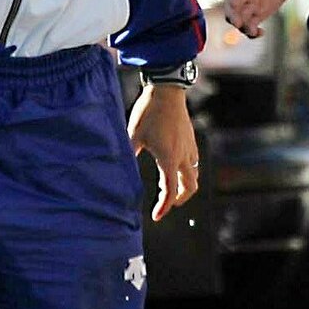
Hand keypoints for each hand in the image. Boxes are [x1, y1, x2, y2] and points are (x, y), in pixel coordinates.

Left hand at [128, 83, 199, 221]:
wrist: (167, 91)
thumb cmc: (149, 113)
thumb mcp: (133, 135)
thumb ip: (127, 154)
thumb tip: (115, 172)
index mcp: (169, 159)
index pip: (171, 191)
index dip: (164, 207)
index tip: (156, 217)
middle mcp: (183, 156)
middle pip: (190, 186)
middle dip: (180, 199)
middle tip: (167, 203)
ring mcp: (190, 147)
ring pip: (194, 174)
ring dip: (184, 185)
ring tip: (169, 186)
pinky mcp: (191, 139)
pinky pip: (194, 162)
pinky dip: (186, 171)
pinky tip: (173, 165)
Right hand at [225, 0, 308, 38]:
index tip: (234, 5)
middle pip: (231, 5)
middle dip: (232, 15)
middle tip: (240, 24)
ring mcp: (252, 2)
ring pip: (239, 18)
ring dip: (243, 27)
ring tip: (255, 32)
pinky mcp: (260, 11)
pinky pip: (250, 24)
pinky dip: (252, 31)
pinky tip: (261, 33)